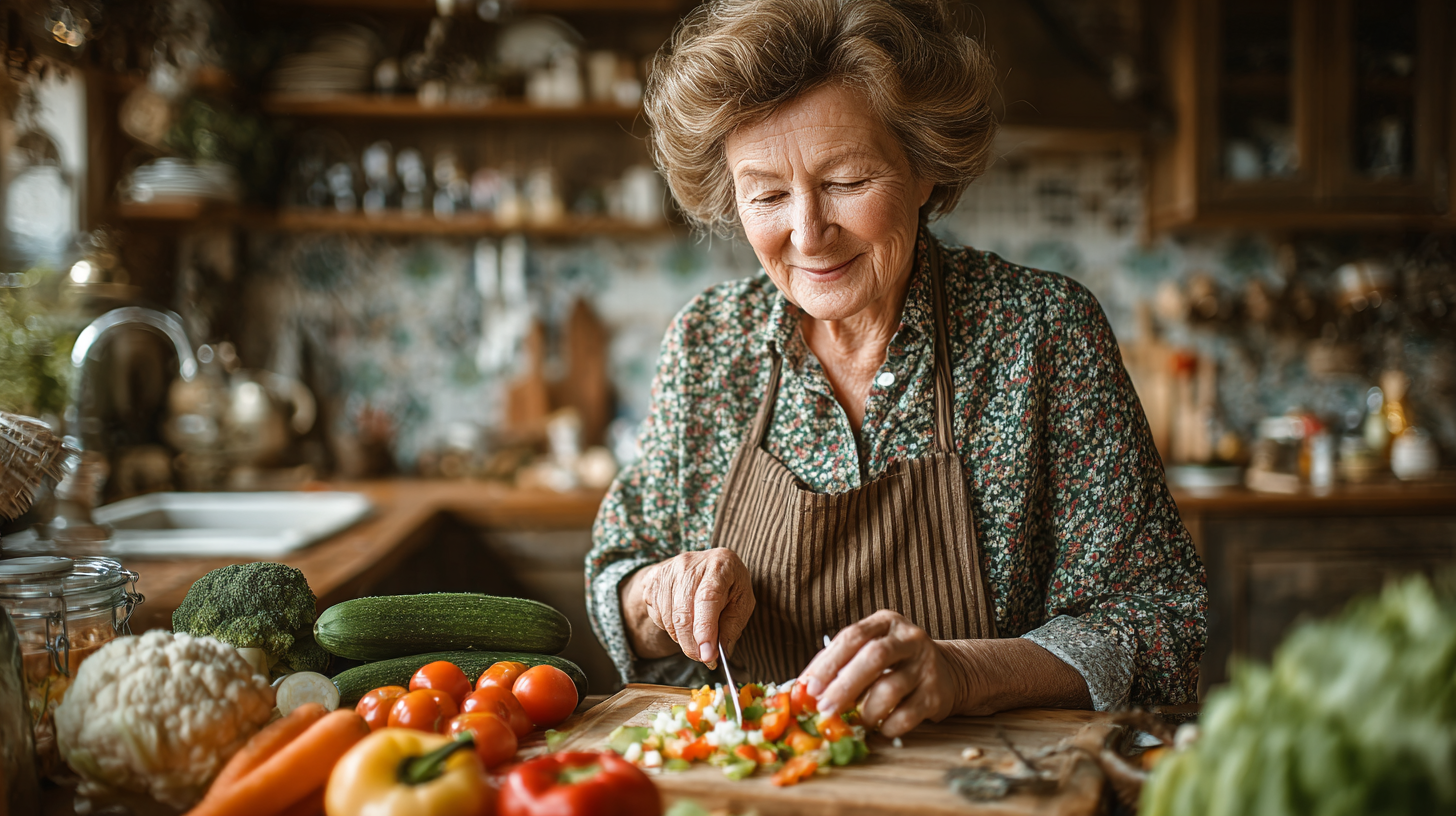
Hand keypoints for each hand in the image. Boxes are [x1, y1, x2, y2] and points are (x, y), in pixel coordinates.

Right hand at [623, 549, 754, 666]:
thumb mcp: (742, 602)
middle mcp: (689, 564)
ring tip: (697, 635)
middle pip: (683, 613)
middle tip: (705, 659)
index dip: (705, 629)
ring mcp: (667, 571)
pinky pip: (657, 616)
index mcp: (719, 566)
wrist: (706, 564)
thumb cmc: (729, 585)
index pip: (707, 599)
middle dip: (693, 645)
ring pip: (668, 619)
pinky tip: (684, 620)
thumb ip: (733, 627)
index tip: (707, 656)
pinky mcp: (652, 581)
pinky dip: (670, 628)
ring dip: (682, 638)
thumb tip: (720, 654)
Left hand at [798, 610, 962, 737]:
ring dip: (866, 710)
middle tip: (824, 709)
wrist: (949, 672)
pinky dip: (888, 726)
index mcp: (886, 622)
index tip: (809, 687)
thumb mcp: (870, 650)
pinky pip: (908, 715)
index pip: (853, 636)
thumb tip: (802, 689)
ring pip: (891, 688)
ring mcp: (926, 665)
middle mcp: (909, 638)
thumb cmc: (895, 663)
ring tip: (855, 721)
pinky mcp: (936, 694)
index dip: (829, 663)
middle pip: (875, 657)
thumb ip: (840, 663)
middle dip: (845, 685)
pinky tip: (880, 728)